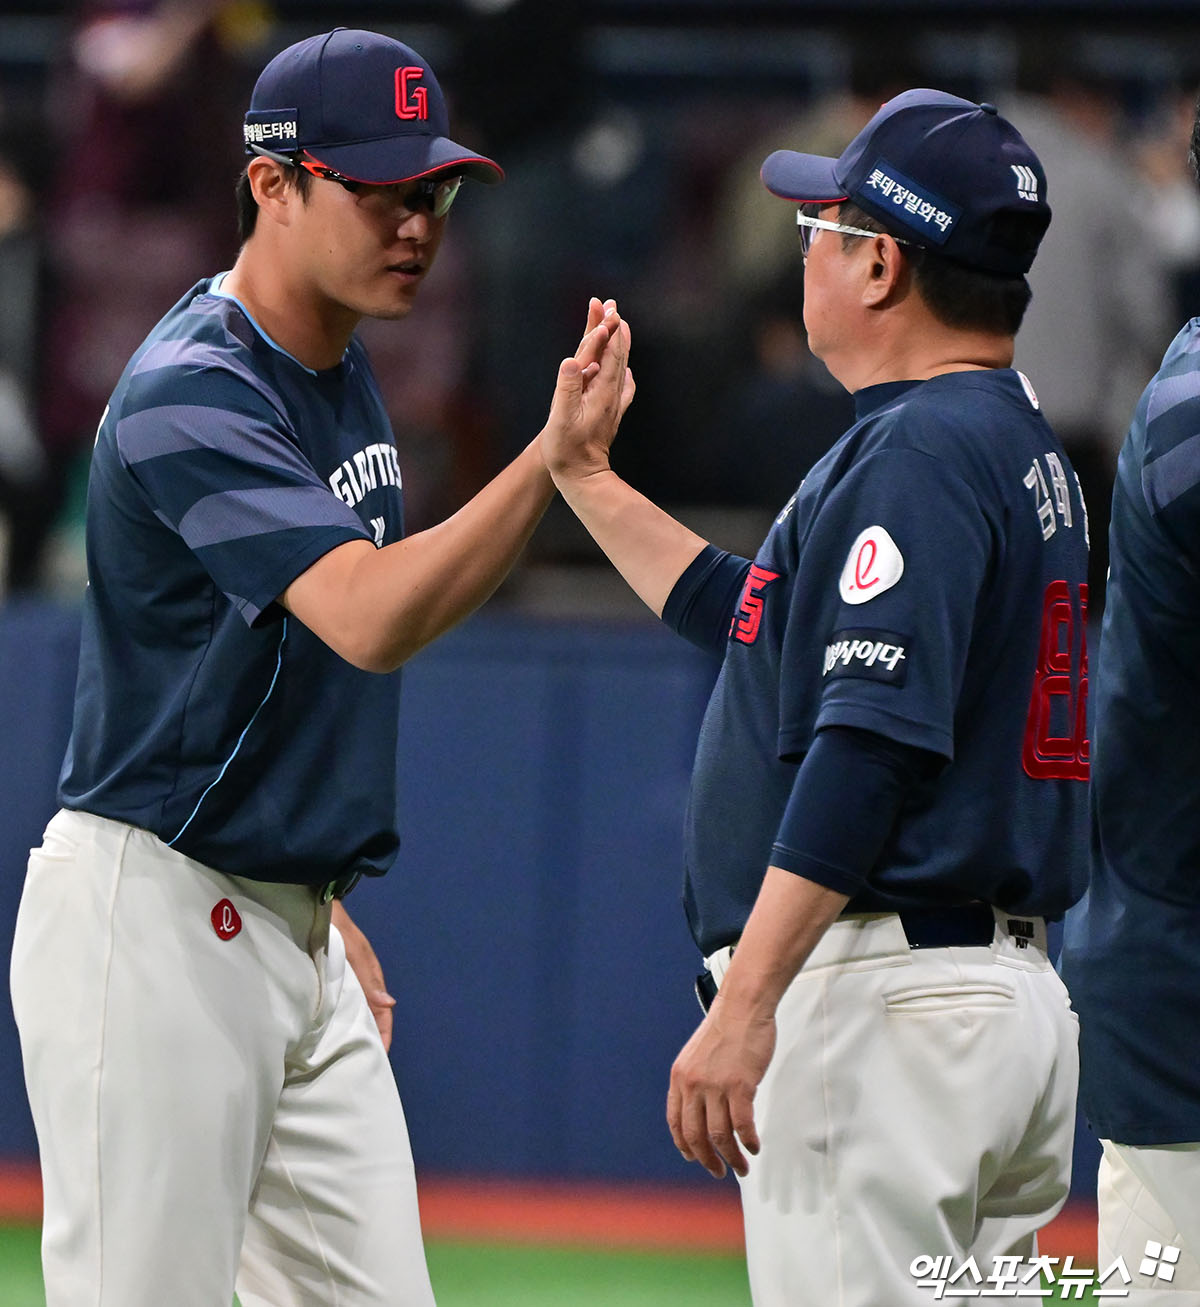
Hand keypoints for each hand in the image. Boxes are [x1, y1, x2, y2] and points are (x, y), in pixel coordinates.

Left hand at [331, 900, 395, 1050]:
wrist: (316, 903)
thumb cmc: (336, 926)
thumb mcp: (353, 949)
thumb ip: (368, 976)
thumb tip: (389, 1004)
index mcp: (371, 976)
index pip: (382, 1013)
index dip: (383, 1036)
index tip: (379, 1060)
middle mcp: (361, 980)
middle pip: (370, 1015)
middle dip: (369, 1038)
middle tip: (359, 1063)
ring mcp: (346, 978)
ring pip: (355, 1010)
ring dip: (354, 1028)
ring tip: (344, 1052)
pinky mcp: (330, 976)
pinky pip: (339, 1002)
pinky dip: (339, 1018)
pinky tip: (328, 1028)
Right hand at [539, 297, 634, 482]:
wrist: (583, 478)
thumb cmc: (567, 450)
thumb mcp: (561, 419)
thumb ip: (567, 388)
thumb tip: (572, 360)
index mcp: (600, 391)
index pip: (607, 353)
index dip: (606, 328)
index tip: (606, 307)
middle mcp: (612, 395)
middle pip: (617, 355)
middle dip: (615, 329)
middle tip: (612, 305)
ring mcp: (613, 405)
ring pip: (621, 367)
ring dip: (619, 345)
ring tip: (619, 326)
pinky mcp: (611, 414)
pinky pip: (622, 386)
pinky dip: (623, 371)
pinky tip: (626, 371)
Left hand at [666, 995, 774, 1178]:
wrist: (743, 1006)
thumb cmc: (726, 1028)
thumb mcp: (698, 1055)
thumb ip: (696, 1080)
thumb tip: (702, 1108)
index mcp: (680, 1077)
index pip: (676, 1122)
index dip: (685, 1145)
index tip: (695, 1158)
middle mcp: (693, 1084)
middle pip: (696, 1135)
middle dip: (707, 1160)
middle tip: (719, 1171)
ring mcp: (716, 1086)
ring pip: (720, 1136)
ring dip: (731, 1157)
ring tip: (741, 1167)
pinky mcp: (740, 1086)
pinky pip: (742, 1125)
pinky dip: (748, 1141)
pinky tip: (754, 1147)